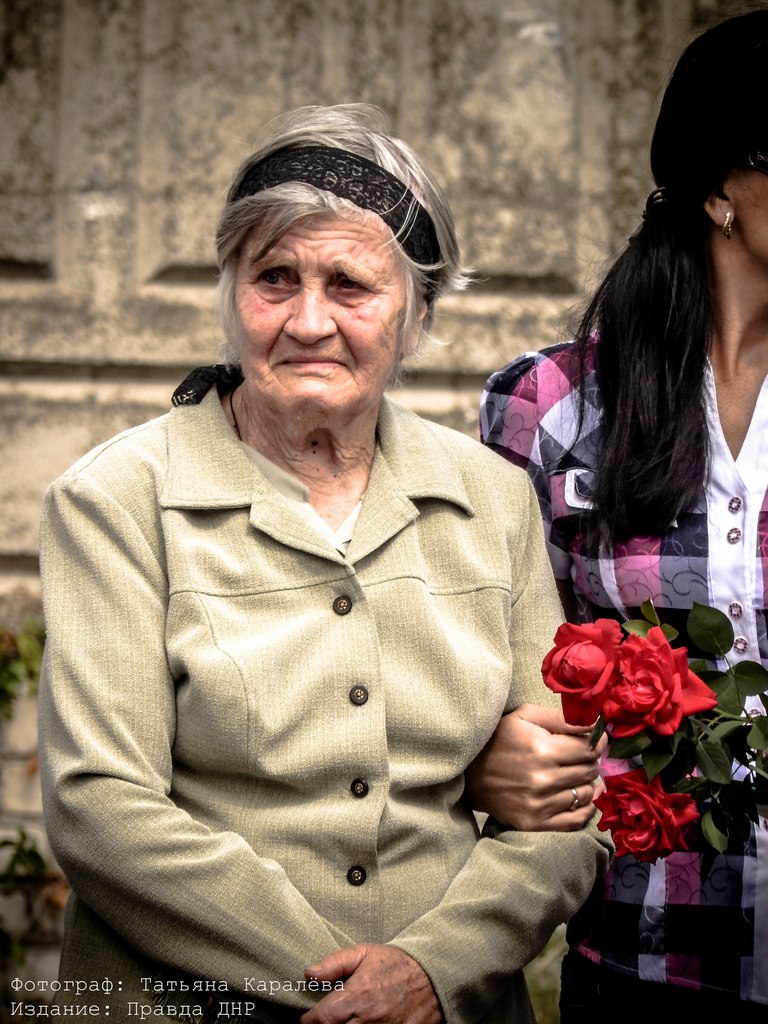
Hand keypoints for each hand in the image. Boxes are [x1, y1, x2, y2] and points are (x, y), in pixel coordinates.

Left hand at [299, 944, 441, 1023]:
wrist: (433, 975)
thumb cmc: (396, 963)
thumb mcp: (364, 953)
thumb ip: (334, 963)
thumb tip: (309, 974)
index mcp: (358, 994)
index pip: (322, 1019)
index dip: (310, 1021)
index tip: (308, 1018)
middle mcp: (369, 1018)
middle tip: (326, 1021)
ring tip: (343, 1022)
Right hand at [464, 703, 605, 830]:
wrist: (469, 774)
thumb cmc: (499, 739)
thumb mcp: (524, 716)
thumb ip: (561, 717)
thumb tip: (595, 723)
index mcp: (542, 749)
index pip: (589, 748)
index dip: (597, 742)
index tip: (596, 739)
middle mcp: (543, 779)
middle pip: (590, 771)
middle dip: (591, 761)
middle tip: (582, 756)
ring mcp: (539, 804)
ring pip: (586, 794)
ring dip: (587, 783)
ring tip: (578, 775)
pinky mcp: (535, 823)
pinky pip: (577, 820)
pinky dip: (586, 808)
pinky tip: (583, 797)